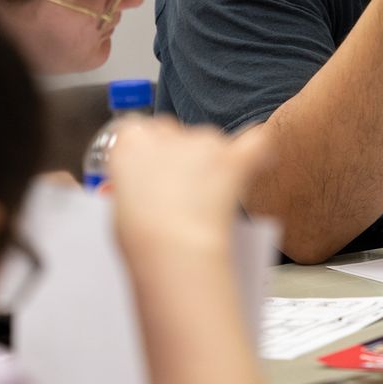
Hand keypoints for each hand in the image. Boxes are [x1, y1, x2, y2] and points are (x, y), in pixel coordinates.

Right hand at [108, 117, 270, 262]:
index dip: (149, 150)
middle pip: (175, 131)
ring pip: (210, 140)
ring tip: (210, 199)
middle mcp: (167, 132)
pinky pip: (256, 141)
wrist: (172, 254)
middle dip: (179, 153)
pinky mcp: (232, 157)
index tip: (153, 169)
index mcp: (132, 141)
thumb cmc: (143, 241)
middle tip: (181, 189)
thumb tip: (151, 188)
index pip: (140, 129)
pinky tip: (261, 162)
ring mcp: (202, 141)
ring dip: (212, 160)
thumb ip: (135, 182)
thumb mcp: (122, 205)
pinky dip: (259, 153)